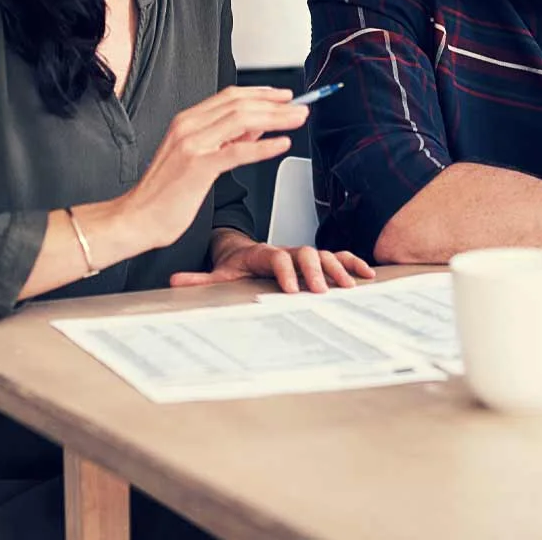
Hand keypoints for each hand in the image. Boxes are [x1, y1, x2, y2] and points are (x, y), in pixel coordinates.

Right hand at [112, 86, 309, 252]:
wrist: (136, 218)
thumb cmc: (163, 194)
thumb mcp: (195, 159)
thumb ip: (223, 140)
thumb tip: (255, 126)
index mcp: (186, 121)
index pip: (230, 96)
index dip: (260, 93)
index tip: (283, 96)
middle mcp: (188, 126)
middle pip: (239, 104)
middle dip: (274, 103)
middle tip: (300, 106)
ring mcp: (192, 144)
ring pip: (242, 120)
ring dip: (275, 119)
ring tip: (297, 120)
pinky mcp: (198, 166)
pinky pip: (238, 151)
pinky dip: (264, 145)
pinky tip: (281, 144)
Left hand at [171, 237, 376, 293]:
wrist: (244, 250)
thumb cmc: (236, 265)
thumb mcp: (217, 273)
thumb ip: (199, 279)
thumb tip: (174, 280)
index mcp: (262, 253)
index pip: (276, 259)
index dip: (285, 272)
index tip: (292, 290)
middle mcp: (285, 250)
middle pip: (304, 255)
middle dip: (315, 272)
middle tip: (322, 291)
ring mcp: (301, 254)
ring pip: (323, 254)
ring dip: (338, 268)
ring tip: (349, 286)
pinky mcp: (314, 260)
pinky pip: (337, 256)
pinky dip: (352, 262)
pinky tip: (367, 274)